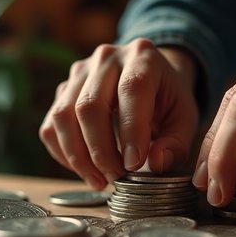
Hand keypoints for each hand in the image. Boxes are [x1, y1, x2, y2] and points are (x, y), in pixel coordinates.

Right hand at [39, 39, 198, 189]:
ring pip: (63, 116)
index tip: (134, 165)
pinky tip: (85, 170)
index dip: (131, 130)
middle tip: (117, 177)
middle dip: (101, 151)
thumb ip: (176, 142)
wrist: (149, 75)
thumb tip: (155, 163)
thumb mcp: (185, 117)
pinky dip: (63, 154)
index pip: (131, 89)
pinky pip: (51, 125)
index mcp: (143, 56)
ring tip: (100, 180)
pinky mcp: (63, 89)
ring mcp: (79, 71)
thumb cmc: (167, 99)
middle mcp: (106, 57)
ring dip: (78, 157)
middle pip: (89, 106)